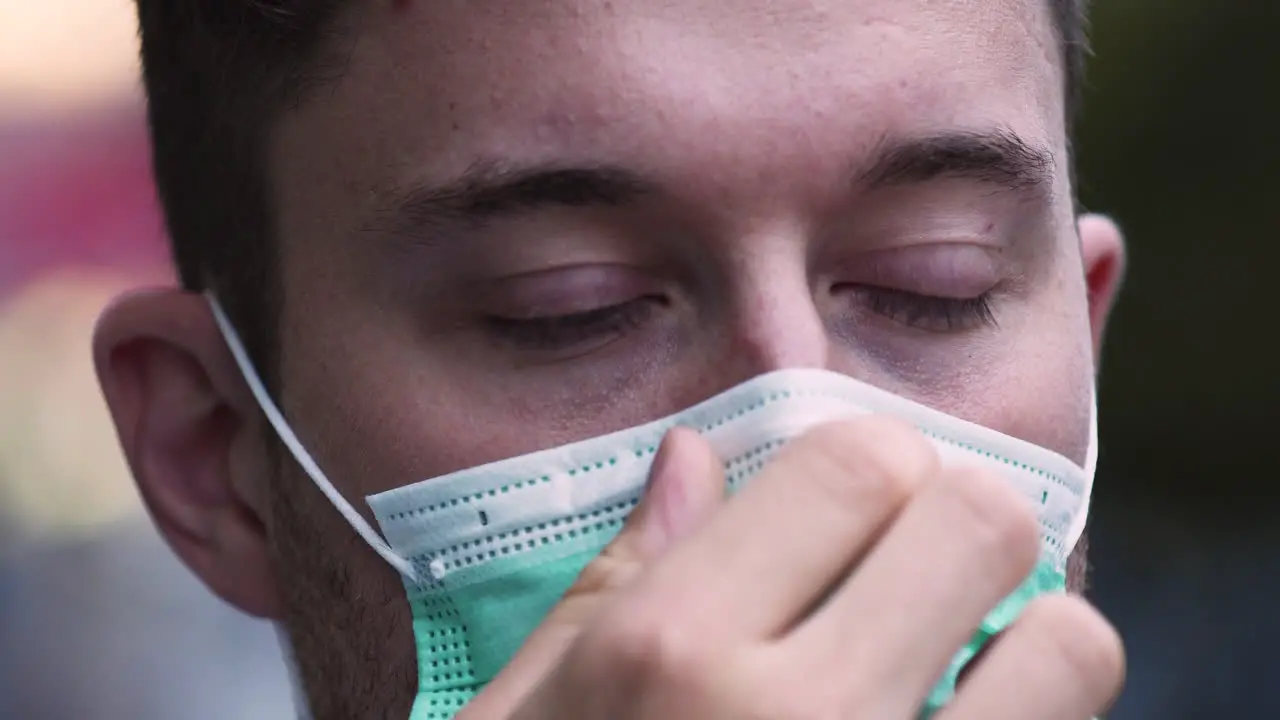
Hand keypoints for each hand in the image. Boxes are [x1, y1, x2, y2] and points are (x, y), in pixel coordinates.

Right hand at [460, 417, 1124, 718]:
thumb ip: (610, 586)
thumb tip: (694, 458)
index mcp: (672, 658)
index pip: (857, 463)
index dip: (864, 469)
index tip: (844, 510)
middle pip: (981, 525)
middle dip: (953, 527)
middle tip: (905, 576)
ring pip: (1070, 649)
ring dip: (1024, 644)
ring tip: (949, 679)